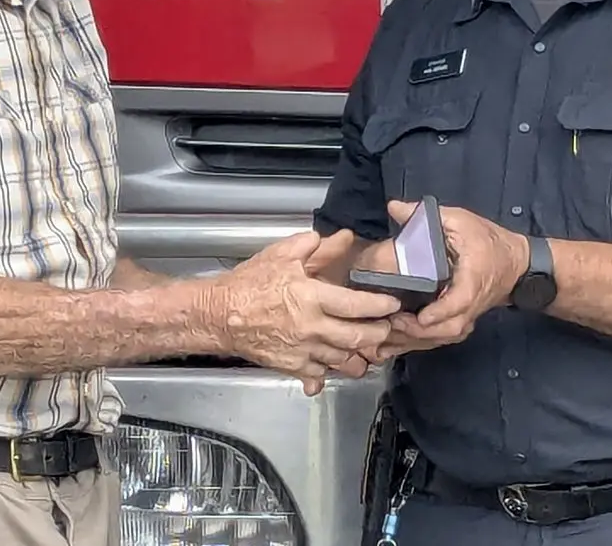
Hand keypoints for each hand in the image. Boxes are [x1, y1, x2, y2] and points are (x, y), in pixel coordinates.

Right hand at [207, 229, 401, 394]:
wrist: (219, 315)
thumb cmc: (248, 284)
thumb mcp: (281, 255)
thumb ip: (314, 247)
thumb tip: (342, 238)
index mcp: (311, 297)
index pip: (357, 304)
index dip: (380, 305)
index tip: (392, 303)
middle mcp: (311, 328)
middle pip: (358, 337)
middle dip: (379, 334)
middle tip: (387, 328)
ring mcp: (303, 351)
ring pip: (343, 361)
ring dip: (361, 357)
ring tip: (370, 349)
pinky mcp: (292, 366)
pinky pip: (320, 374)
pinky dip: (331, 372)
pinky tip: (335, 366)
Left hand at [374, 199, 528, 352]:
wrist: (516, 263)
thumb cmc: (486, 239)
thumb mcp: (459, 219)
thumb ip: (425, 216)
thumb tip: (394, 207)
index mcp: (473, 277)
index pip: (460, 300)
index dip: (441, 311)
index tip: (421, 316)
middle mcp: (473, 302)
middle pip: (451, 327)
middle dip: (422, 331)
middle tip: (393, 323)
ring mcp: (470, 315)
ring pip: (448, 336)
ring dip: (421, 339)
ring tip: (393, 331)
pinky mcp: (464, 320)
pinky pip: (446, 337)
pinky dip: (425, 341)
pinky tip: (402, 338)